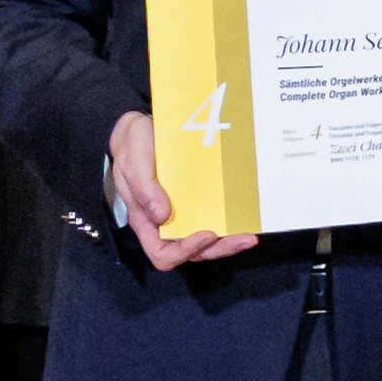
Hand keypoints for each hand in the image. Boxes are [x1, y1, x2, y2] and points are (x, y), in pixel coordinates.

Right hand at [110, 111, 256, 269]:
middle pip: (193, 252)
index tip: (206, 234)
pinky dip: (231, 224)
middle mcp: (165, 224)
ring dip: (229, 242)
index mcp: (145, 220)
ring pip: (208, 242)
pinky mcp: (199, 202)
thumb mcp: (132, 161)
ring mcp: (184, 214)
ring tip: (249, 237)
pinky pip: (215, 220)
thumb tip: (162, 216)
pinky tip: (246, 218)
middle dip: (219, 249)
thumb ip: (143, 188)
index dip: (184, 252)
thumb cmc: (133, 145)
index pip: (162, 254)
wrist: (145, 127)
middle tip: (243, 239)